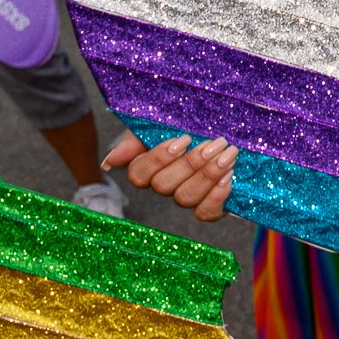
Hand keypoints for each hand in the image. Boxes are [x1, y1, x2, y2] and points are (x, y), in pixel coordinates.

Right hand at [102, 132, 235, 221]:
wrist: (226, 134)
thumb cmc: (190, 128)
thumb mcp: (162, 126)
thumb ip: (137, 139)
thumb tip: (110, 162)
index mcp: (149, 168)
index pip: (139, 174)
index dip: (159, 159)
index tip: (184, 139)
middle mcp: (165, 187)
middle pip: (164, 186)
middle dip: (191, 163)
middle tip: (215, 144)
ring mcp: (186, 198)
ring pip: (185, 198)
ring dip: (208, 175)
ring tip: (228, 155)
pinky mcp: (208, 209)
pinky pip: (205, 213)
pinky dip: (218, 195)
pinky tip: (229, 176)